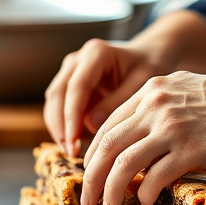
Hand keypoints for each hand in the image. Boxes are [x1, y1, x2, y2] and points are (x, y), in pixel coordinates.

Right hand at [43, 10, 205, 155]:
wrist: (152, 55)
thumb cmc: (152, 66)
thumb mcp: (142, 83)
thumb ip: (117, 102)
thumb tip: (90, 125)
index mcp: (97, 53)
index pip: (77, 86)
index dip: (72, 115)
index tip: (73, 140)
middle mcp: (78, 58)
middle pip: (58, 93)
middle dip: (61, 124)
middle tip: (70, 151)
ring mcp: (71, 70)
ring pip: (53, 100)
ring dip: (59, 126)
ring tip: (71, 151)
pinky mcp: (70, 83)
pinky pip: (60, 106)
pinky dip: (63, 124)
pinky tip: (75, 144)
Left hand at [79, 71, 205, 204]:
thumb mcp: (185, 90)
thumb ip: (157, 107)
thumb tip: (134, 138)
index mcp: (152, 90)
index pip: (108, 123)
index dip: (93, 152)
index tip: (91, 172)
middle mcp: (156, 106)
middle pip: (106, 145)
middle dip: (91, 176)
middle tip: (87, 198)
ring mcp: (172, 128)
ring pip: (123, 164)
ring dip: (111, 190)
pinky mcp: (190, 150)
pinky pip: (154, 178)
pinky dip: (145, 193)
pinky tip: (147, 201)